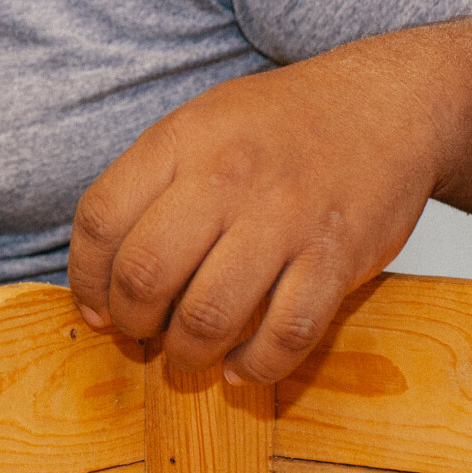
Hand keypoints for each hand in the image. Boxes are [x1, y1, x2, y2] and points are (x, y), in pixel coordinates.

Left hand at [67, 50, 437, 383]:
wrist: (386, 105)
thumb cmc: (280, 125)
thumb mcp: (199, 125)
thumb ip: (148, 187)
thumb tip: (100, 276)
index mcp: (181, 141)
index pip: (100, 219)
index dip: (84, 278)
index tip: (95, 305)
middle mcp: (227, 178)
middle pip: (145, 274)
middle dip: (131, 321)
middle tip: (142, 331)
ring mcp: (285, 219)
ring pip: (209, 315)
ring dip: (187, 353)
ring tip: (189, 352)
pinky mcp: (338, 258)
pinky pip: (286, 335)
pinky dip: (257, 367)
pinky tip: (243, 367)